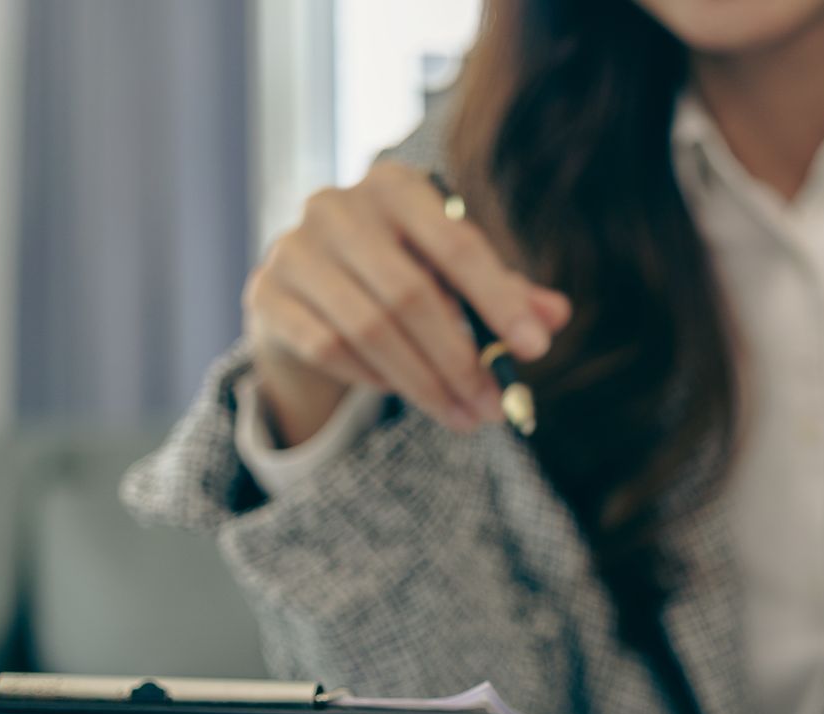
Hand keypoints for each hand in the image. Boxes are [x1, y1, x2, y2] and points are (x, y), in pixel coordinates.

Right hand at [243, 160, 570, 444]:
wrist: (306, 287)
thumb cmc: (398, 272)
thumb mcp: (454, 276)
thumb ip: (505, 291)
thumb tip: (556, 315)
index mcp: (395, 187)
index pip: (457, 245)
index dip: (500, 300)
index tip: (537, 349)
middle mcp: (337, 207)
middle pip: (410, 295)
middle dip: (460, 361)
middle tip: (494, 407)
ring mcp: (293, 248)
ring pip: (369, 329)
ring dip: (423, 382)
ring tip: (464, 416)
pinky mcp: (267, 293)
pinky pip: (328, 348)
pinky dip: (373, 376)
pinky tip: (402, 391)